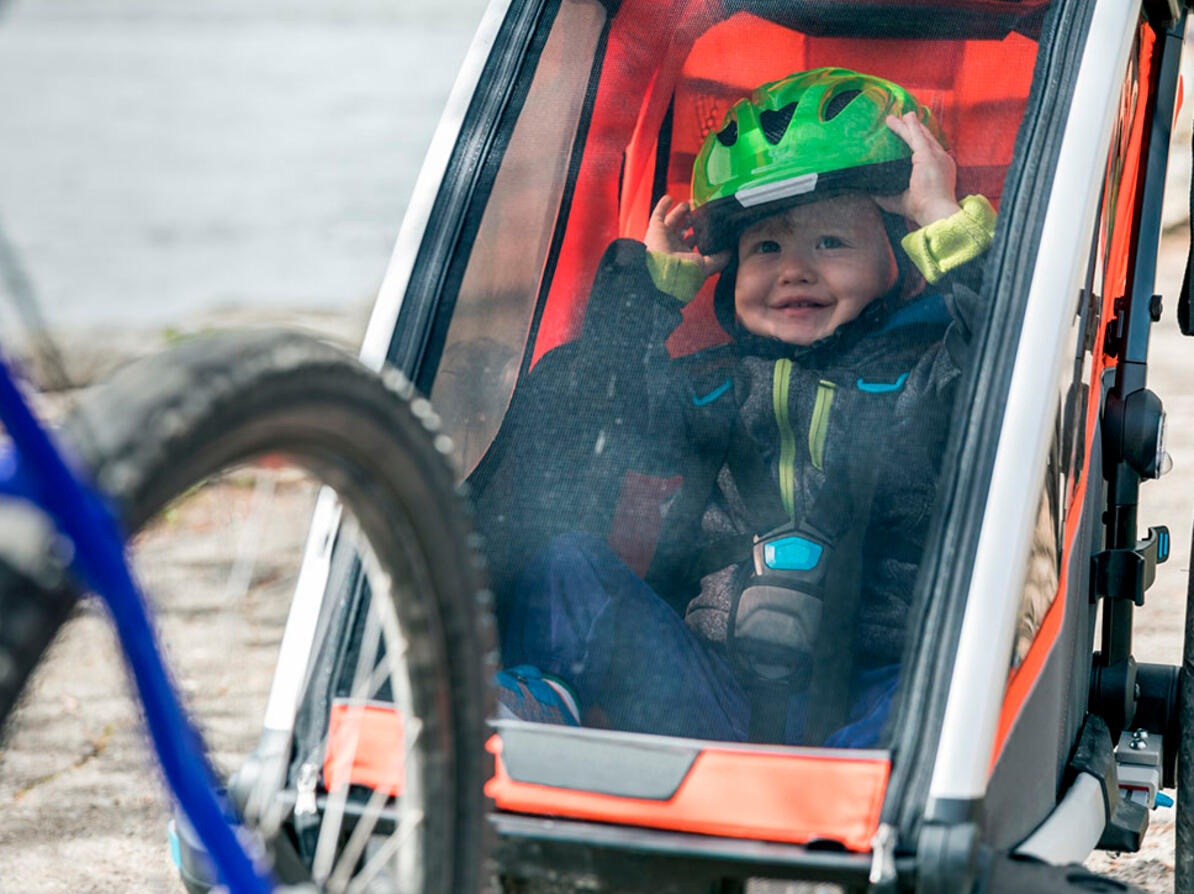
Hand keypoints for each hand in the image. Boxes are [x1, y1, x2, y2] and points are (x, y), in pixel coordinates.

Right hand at [644, 195, 730, 277]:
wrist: (665, 270)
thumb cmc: (686, 272)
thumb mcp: (708, 265)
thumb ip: (720, 258)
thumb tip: (731, 251)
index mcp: (685, 256)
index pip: (694, 243)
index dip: (701, 235)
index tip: (710, 227)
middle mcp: (674, 247)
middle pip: (683, 231)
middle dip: (691, 221)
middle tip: (699, 213)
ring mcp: (664, 237)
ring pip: (672, 221)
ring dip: (680, 212)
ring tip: (688, 204)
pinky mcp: (656, 228)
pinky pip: (658, 214)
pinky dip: (663, 205)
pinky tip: (669, 198)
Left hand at [874, 112, 960, 227]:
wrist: (936, 213)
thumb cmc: (923, 210)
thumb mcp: (902, 201)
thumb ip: (888, 196)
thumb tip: (871, 193)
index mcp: (939, 170)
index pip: (929, 151)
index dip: (919, 142)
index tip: (909, 136)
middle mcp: (941, 160)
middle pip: (925, 139)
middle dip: (914, 129)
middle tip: (902, 120)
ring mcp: (936, 156)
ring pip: (920, 135)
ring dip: (907, 125)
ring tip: (894, 118)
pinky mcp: (928, 155)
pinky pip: (917, 136)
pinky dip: (910, 127)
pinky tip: (904, 118)